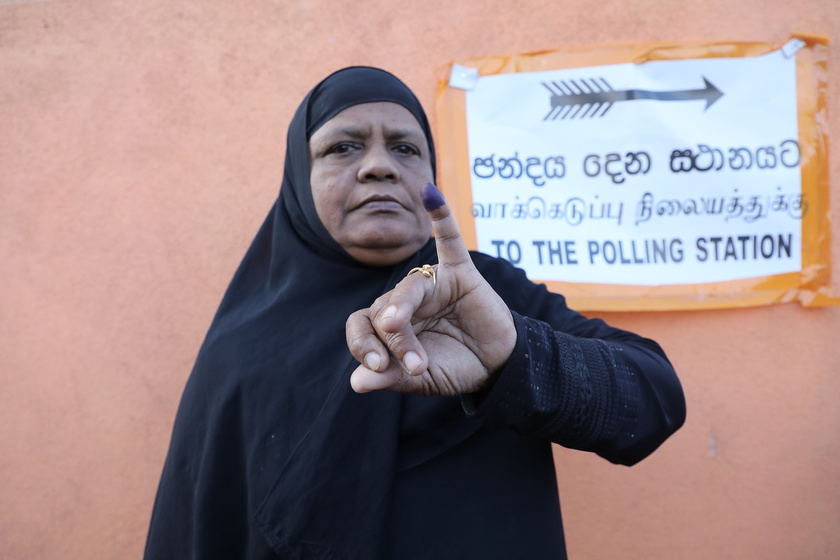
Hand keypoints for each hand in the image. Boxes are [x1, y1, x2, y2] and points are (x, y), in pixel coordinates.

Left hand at [346, 183, 516, 395]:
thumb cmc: (455, 367)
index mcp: (389, 325)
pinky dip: (440, 216)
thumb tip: (355, 382)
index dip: (362, 343)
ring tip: (419, 357)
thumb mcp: (421, 380)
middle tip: (415, 367)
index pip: (361, 323)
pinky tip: (430, 192)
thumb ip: (390, 378)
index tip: (377, 367)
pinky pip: (449, 240)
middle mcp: (405, 301)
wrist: (498, 365)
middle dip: (394, 342)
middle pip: (382, 309)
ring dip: (405, 317)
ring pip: (406, 289)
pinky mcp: (460, 273)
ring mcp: (431, 284)